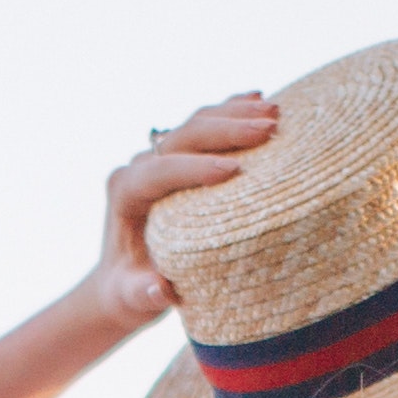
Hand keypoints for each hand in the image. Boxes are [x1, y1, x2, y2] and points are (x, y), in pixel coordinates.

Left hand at [88, 92, 276, 324]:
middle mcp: (138, 167)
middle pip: (182, 136)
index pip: (158, 172)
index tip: (233, 170)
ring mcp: (157, 156)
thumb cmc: (131, 292)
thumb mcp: (134, 298)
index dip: (194, 168)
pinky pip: (204, 123)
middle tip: (268, 130)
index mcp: (125, 194)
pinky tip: (261, 98)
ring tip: (275, 114)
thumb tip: (161, 288)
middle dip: (225, 130)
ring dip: (234, 114)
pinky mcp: (176, 154)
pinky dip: (231, 110)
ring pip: (195, 122)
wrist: (123, 280)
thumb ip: (144, 294)